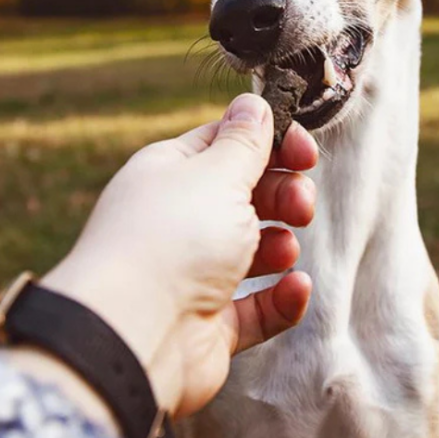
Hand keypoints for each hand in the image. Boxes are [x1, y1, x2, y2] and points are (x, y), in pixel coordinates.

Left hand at [42, 93, 316, 418]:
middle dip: (282, 194)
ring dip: (280, 245)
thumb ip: (244, 142)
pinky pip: (256, 307)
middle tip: (300, 205)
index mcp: (169, 172)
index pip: (225, 144)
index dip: (270, 143)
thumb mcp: (216, 175)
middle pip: (244, 195)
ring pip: (252, 251)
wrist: (133, 332)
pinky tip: (296, 287)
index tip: (305, 153)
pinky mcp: (207, 324)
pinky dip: (281, 298)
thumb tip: (253, 104)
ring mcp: (190, 273)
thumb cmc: (170, 239)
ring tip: (282, 249)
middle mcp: (177, 219)